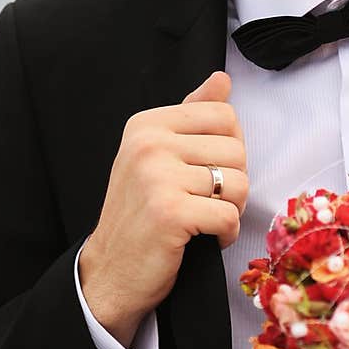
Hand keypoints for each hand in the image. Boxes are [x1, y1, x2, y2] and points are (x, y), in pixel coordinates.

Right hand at [78, 71, 247, 346]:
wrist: (111, 270)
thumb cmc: (140, 214)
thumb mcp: (158, 155)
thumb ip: (191, 115)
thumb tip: (222, 79)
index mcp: (146, 125)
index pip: (223, 115)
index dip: (229, 148)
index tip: (207, 173)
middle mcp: (148, 144)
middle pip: (236, 149)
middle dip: (233, 183)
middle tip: (206, 203)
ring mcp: (157, 178)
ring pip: (238, 183)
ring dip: (231, 209)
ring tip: (206, 220)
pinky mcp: (169, 213)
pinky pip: (229, 215)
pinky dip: (226, 234)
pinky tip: (206, 239)